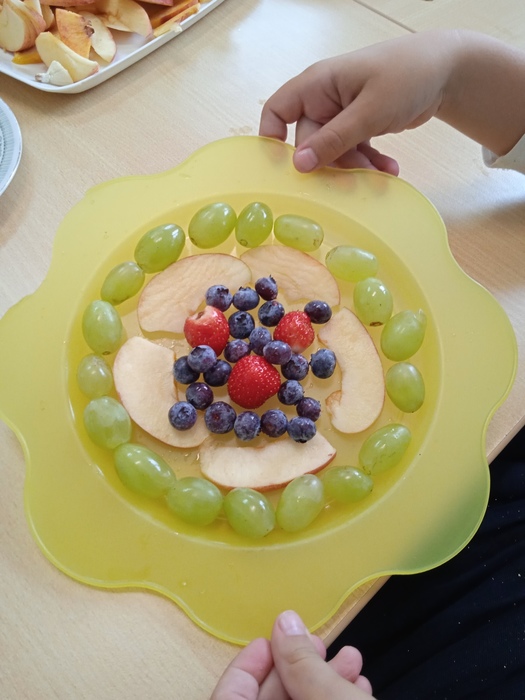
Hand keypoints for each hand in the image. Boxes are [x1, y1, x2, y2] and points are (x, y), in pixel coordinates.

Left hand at [210, 611, 373, 698]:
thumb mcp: (329, 698)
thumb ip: (302, 662)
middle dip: (298, 666)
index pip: (229, 694)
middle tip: (321, 643)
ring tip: (351, 660)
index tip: (273, 637)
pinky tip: (357, 686)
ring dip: (322, 681)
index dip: (250, 662)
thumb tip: (285, 622)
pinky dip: (330, 699)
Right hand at [259, 31, 455, 173]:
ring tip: (380, 175)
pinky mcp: (359, 126)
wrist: (446, 70)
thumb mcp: (369, 111)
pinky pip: (353, 151)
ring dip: (354, 168)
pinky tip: (388, 170)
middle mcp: (324, 100)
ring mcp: (341, 114)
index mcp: (317, 85)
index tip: (284, 170)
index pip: (277, 111)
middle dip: (332, 163)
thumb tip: (300, 165)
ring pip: (333, 152)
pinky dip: (368, 163)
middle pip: (310, 142)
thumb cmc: (406, 75)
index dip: (273, 139)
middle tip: (357, 177)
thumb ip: (334, 139)